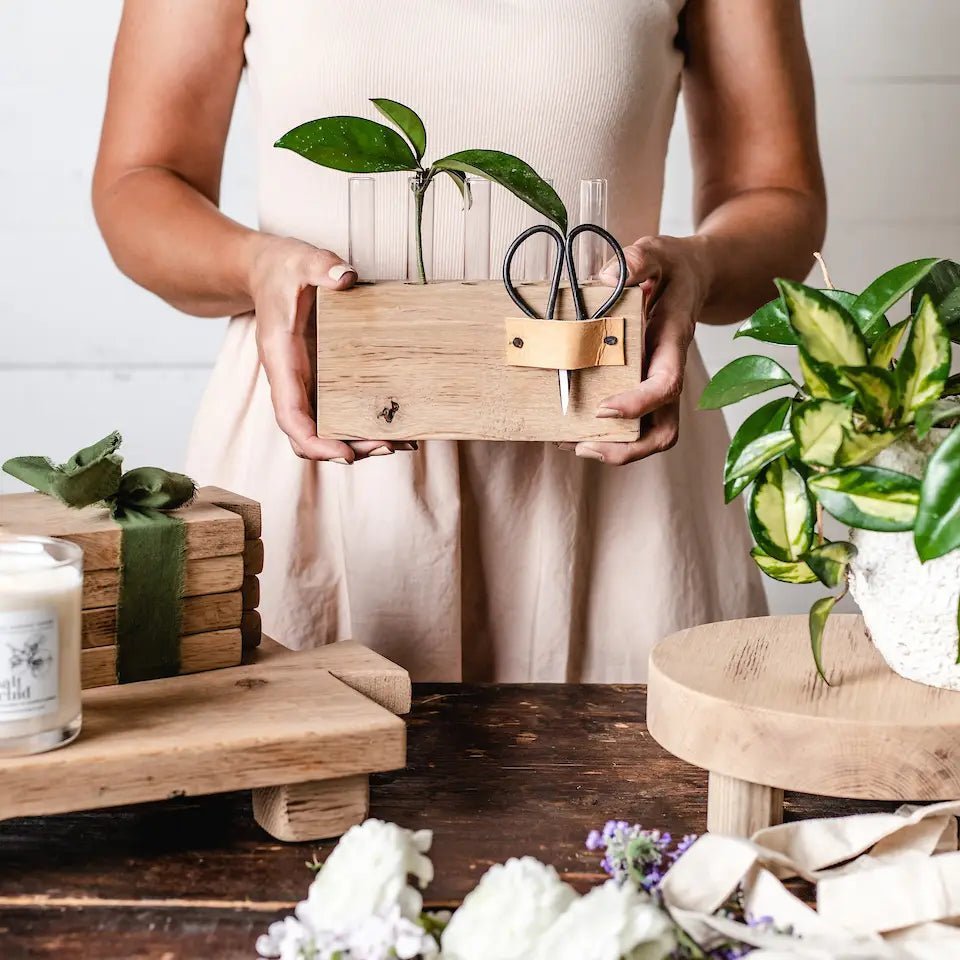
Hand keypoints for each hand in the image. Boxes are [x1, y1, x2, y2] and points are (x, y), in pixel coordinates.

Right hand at [248, 235, 413, 462]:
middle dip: (347, 448)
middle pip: (312, 433)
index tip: (345, 454)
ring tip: (401, 442)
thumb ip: (321, 266)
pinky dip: (362, 424)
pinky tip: (395, 425)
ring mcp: (306, 383)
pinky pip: (338, 412)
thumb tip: (346, 278)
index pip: (290, 416)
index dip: (315, 442)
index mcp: (281, 360)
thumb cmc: (281, 267)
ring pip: (326, 428)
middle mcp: (292, 380)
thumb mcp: (300, 259)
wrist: (267, 269)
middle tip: (389, 446)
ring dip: (359, 441)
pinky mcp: (321, 379)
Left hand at [561, 235, 711, 465]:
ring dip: (613, 450)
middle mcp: (668, 372)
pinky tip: (571, 429)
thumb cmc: (673, 268)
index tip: (604, 409)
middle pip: (664, 431)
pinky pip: (632, 423)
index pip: (665, 386)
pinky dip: (605, 434)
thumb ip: (638, 260)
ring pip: (647, 435)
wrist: (694, 276)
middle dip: (628, 449)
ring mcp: (657, 384)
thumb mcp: (658, 252)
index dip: (638, 404)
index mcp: (673, 343)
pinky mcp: (643, 387)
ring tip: (569, 444)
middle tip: (584, 446)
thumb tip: (607, 278)